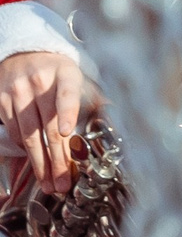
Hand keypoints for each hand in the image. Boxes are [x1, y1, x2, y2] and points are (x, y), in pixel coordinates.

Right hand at [0, 50, 86, 191]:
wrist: (25, 52)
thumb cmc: (59, 73)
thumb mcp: (79, 78)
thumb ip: (95, 100)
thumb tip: (114, 118)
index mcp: (65, 75)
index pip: (66, 94)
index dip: (65, 113)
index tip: (65, 132)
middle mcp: (39, 82)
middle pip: (46, 126)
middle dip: (56, 159)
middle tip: (62, 184)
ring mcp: (17, 91)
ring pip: (27, 134)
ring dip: (39, 163)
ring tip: (49, 183)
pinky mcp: (1, 100)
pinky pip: (13, 131)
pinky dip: (24, 149)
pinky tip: (35, 163)